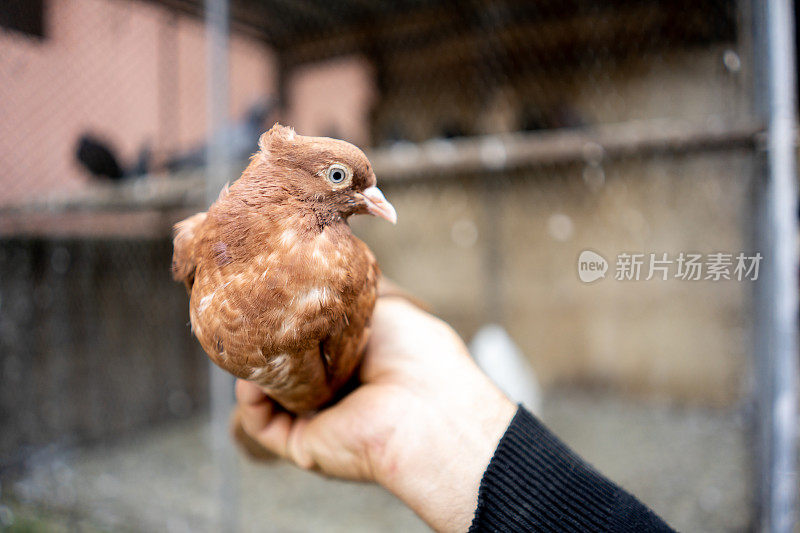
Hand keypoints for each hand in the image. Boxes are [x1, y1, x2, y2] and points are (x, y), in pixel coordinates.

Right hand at [235, 297, 515, 531]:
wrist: (426, 403)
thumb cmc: (416, 350)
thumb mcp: (381, 306)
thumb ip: (346, 298)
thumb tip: (322, 276)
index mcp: (359, 362)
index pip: (313, 343)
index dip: (290, 323)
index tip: (268, 299)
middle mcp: (339, 393)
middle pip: (287, 369)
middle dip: (265, 346)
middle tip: (246, 318)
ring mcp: (320, 421)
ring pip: (269, 397)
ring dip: (253, 371)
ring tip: (244, 343)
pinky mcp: (304, 446)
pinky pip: (263, 425)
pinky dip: (250, 401)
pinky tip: (249, 376)